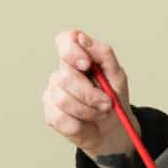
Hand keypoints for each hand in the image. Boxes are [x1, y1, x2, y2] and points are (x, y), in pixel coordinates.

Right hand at [42, 29, 140, 161]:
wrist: (114, 129)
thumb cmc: (114, 98)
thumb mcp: (117, 75)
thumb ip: (103, 54)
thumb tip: (81, 37)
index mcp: (79, 58)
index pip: (64, 41)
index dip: (72, 51)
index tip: (86, 64)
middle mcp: (62, 72)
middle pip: (66, 76)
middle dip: (90, 93)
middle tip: (107, 102)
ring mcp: (53, 93)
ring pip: (63, 99)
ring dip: (89, 110)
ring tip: (101, 112)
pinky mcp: (50, 114)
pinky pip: (60, 118)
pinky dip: (80, 124)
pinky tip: (86, 122)